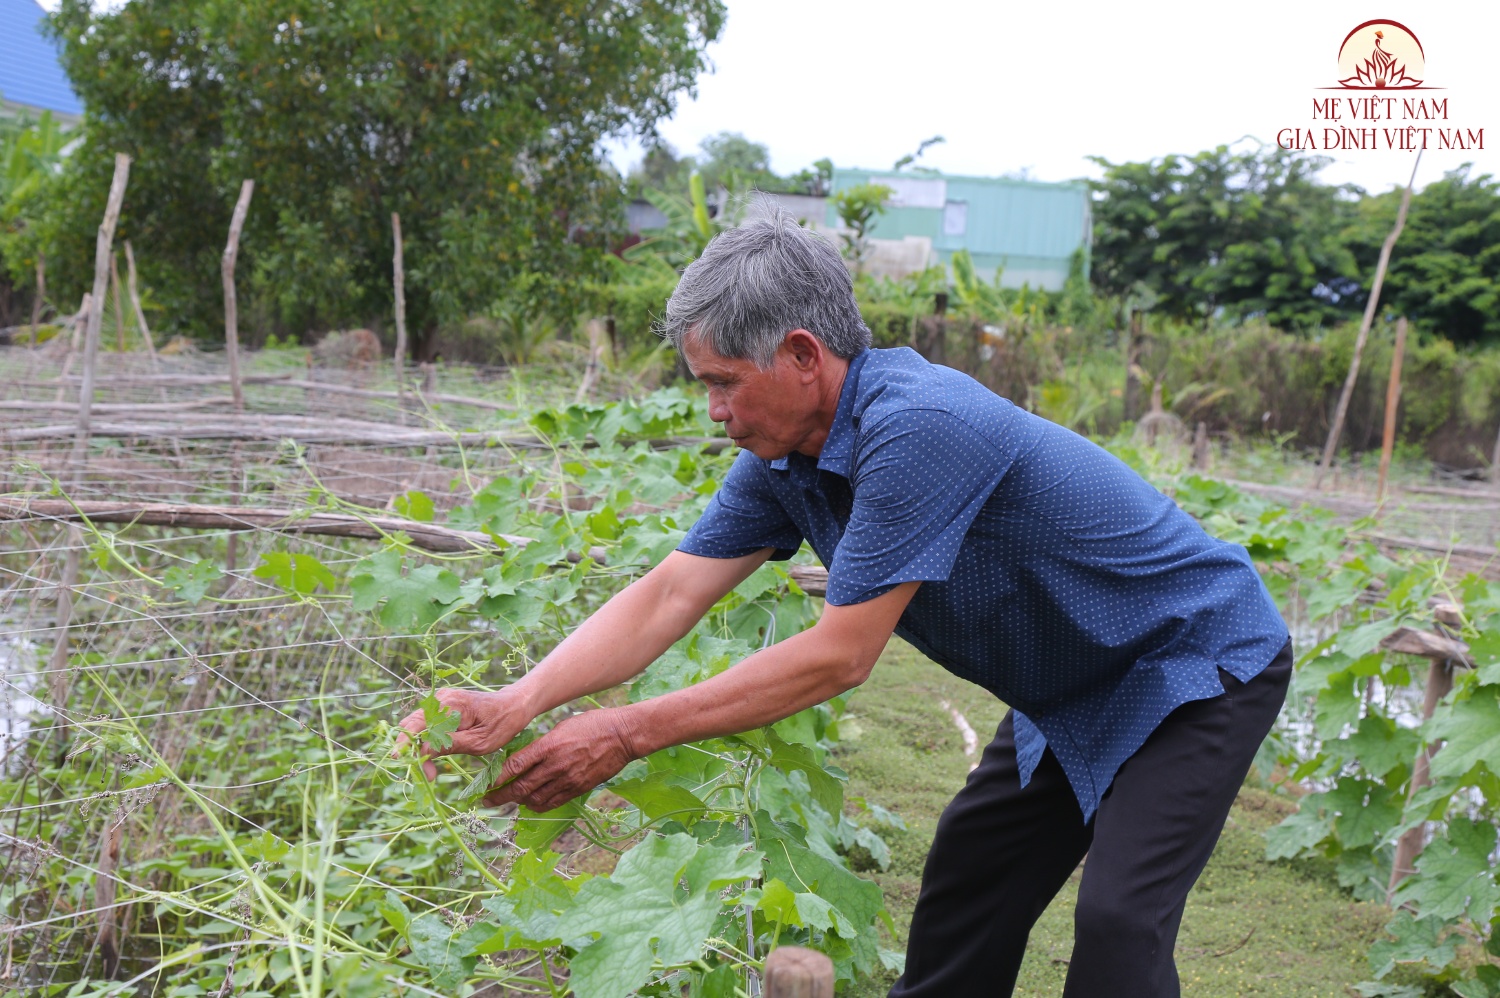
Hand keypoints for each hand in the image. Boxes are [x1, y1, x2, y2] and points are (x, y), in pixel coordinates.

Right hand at [393, 688, 527, 781]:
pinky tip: (435, 753)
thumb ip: (450, 745)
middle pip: (411, 724)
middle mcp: (441, 698)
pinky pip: (426, 722)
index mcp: (450, 705)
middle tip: (428, 773)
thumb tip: (423, 752)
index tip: (421, 770)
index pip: (418, 726)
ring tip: (431, 768)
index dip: (412, 749)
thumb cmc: (501, 724)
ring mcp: (440, 700)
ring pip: (416, 724)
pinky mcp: (442, 705)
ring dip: (419, 746)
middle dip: (413, 750)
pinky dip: (427, 739)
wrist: (514, 705)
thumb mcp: (479, 742)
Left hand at [481, 708, 639, 811]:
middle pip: (521, 787)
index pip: (516, 765)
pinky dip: (537, 805)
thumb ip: (542, 745)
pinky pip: (552, 803)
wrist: (622, 736)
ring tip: (508, 801)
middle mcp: (556, 765)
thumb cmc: (592, 725)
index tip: (486, 784)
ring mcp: (568, 779)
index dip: (498, 778)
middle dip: (501, 796)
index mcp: (549, 745)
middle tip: (488, 801)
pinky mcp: (578, 789)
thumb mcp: (561, 727)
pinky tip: (530, 803)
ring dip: (518, 802)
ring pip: (534, 799)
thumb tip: (524, 759)